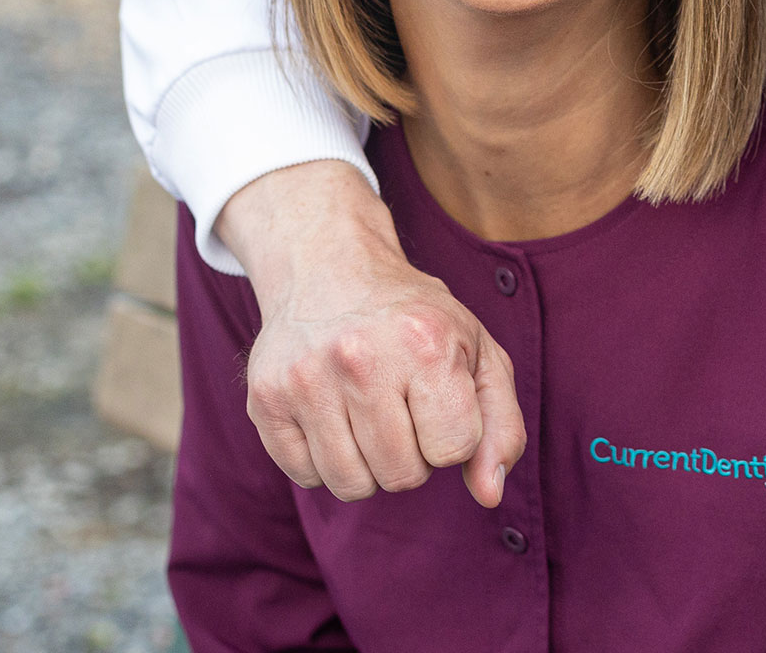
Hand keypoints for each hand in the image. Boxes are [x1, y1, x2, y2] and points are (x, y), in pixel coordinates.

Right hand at [216, 160, 529, 507]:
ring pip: (351, 485)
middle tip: (402, 407)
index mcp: (425, 344)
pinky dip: (325, 462)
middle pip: (401, 476)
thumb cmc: (415, 321)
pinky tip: (332, 416)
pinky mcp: (264, 399)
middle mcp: (360, 359)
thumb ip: (501, 426)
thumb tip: (489, 496)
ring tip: (370, 416)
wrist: (330, 269)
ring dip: (369, 465)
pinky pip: (306, 477)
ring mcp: (304, 380)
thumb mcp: (478, 353)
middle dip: (412, 454)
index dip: (453, 436)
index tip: (440, 402)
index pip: (453, 450)